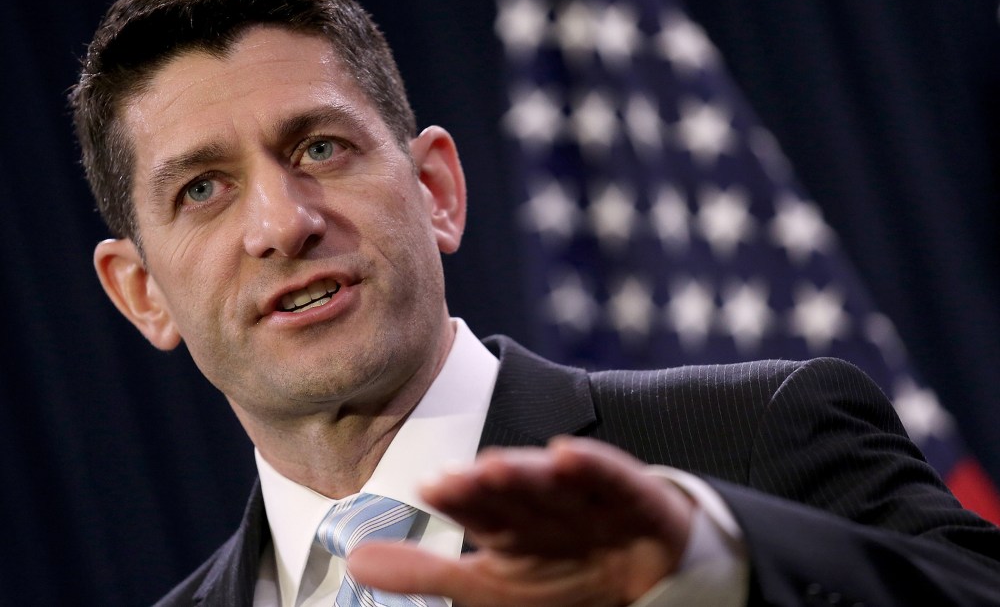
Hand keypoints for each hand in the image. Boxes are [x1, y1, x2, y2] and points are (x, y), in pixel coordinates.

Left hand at [348, 436, 695, 605]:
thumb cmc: (566, 580)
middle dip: (487, 486)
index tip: (430, 485)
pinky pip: (615, 481)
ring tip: (496, 466)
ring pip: (556, 485)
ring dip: (528, 474)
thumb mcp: (491, 588)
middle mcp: (547, 504)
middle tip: (456, 478)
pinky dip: (594, 468)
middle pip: (514, 493)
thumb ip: (425, 573)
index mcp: (512, 523)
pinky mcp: (638, 500)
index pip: (479, 508)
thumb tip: (353, 559)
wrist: (654, 585)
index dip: (458, 498)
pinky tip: (568, 455)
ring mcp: (592, 501)